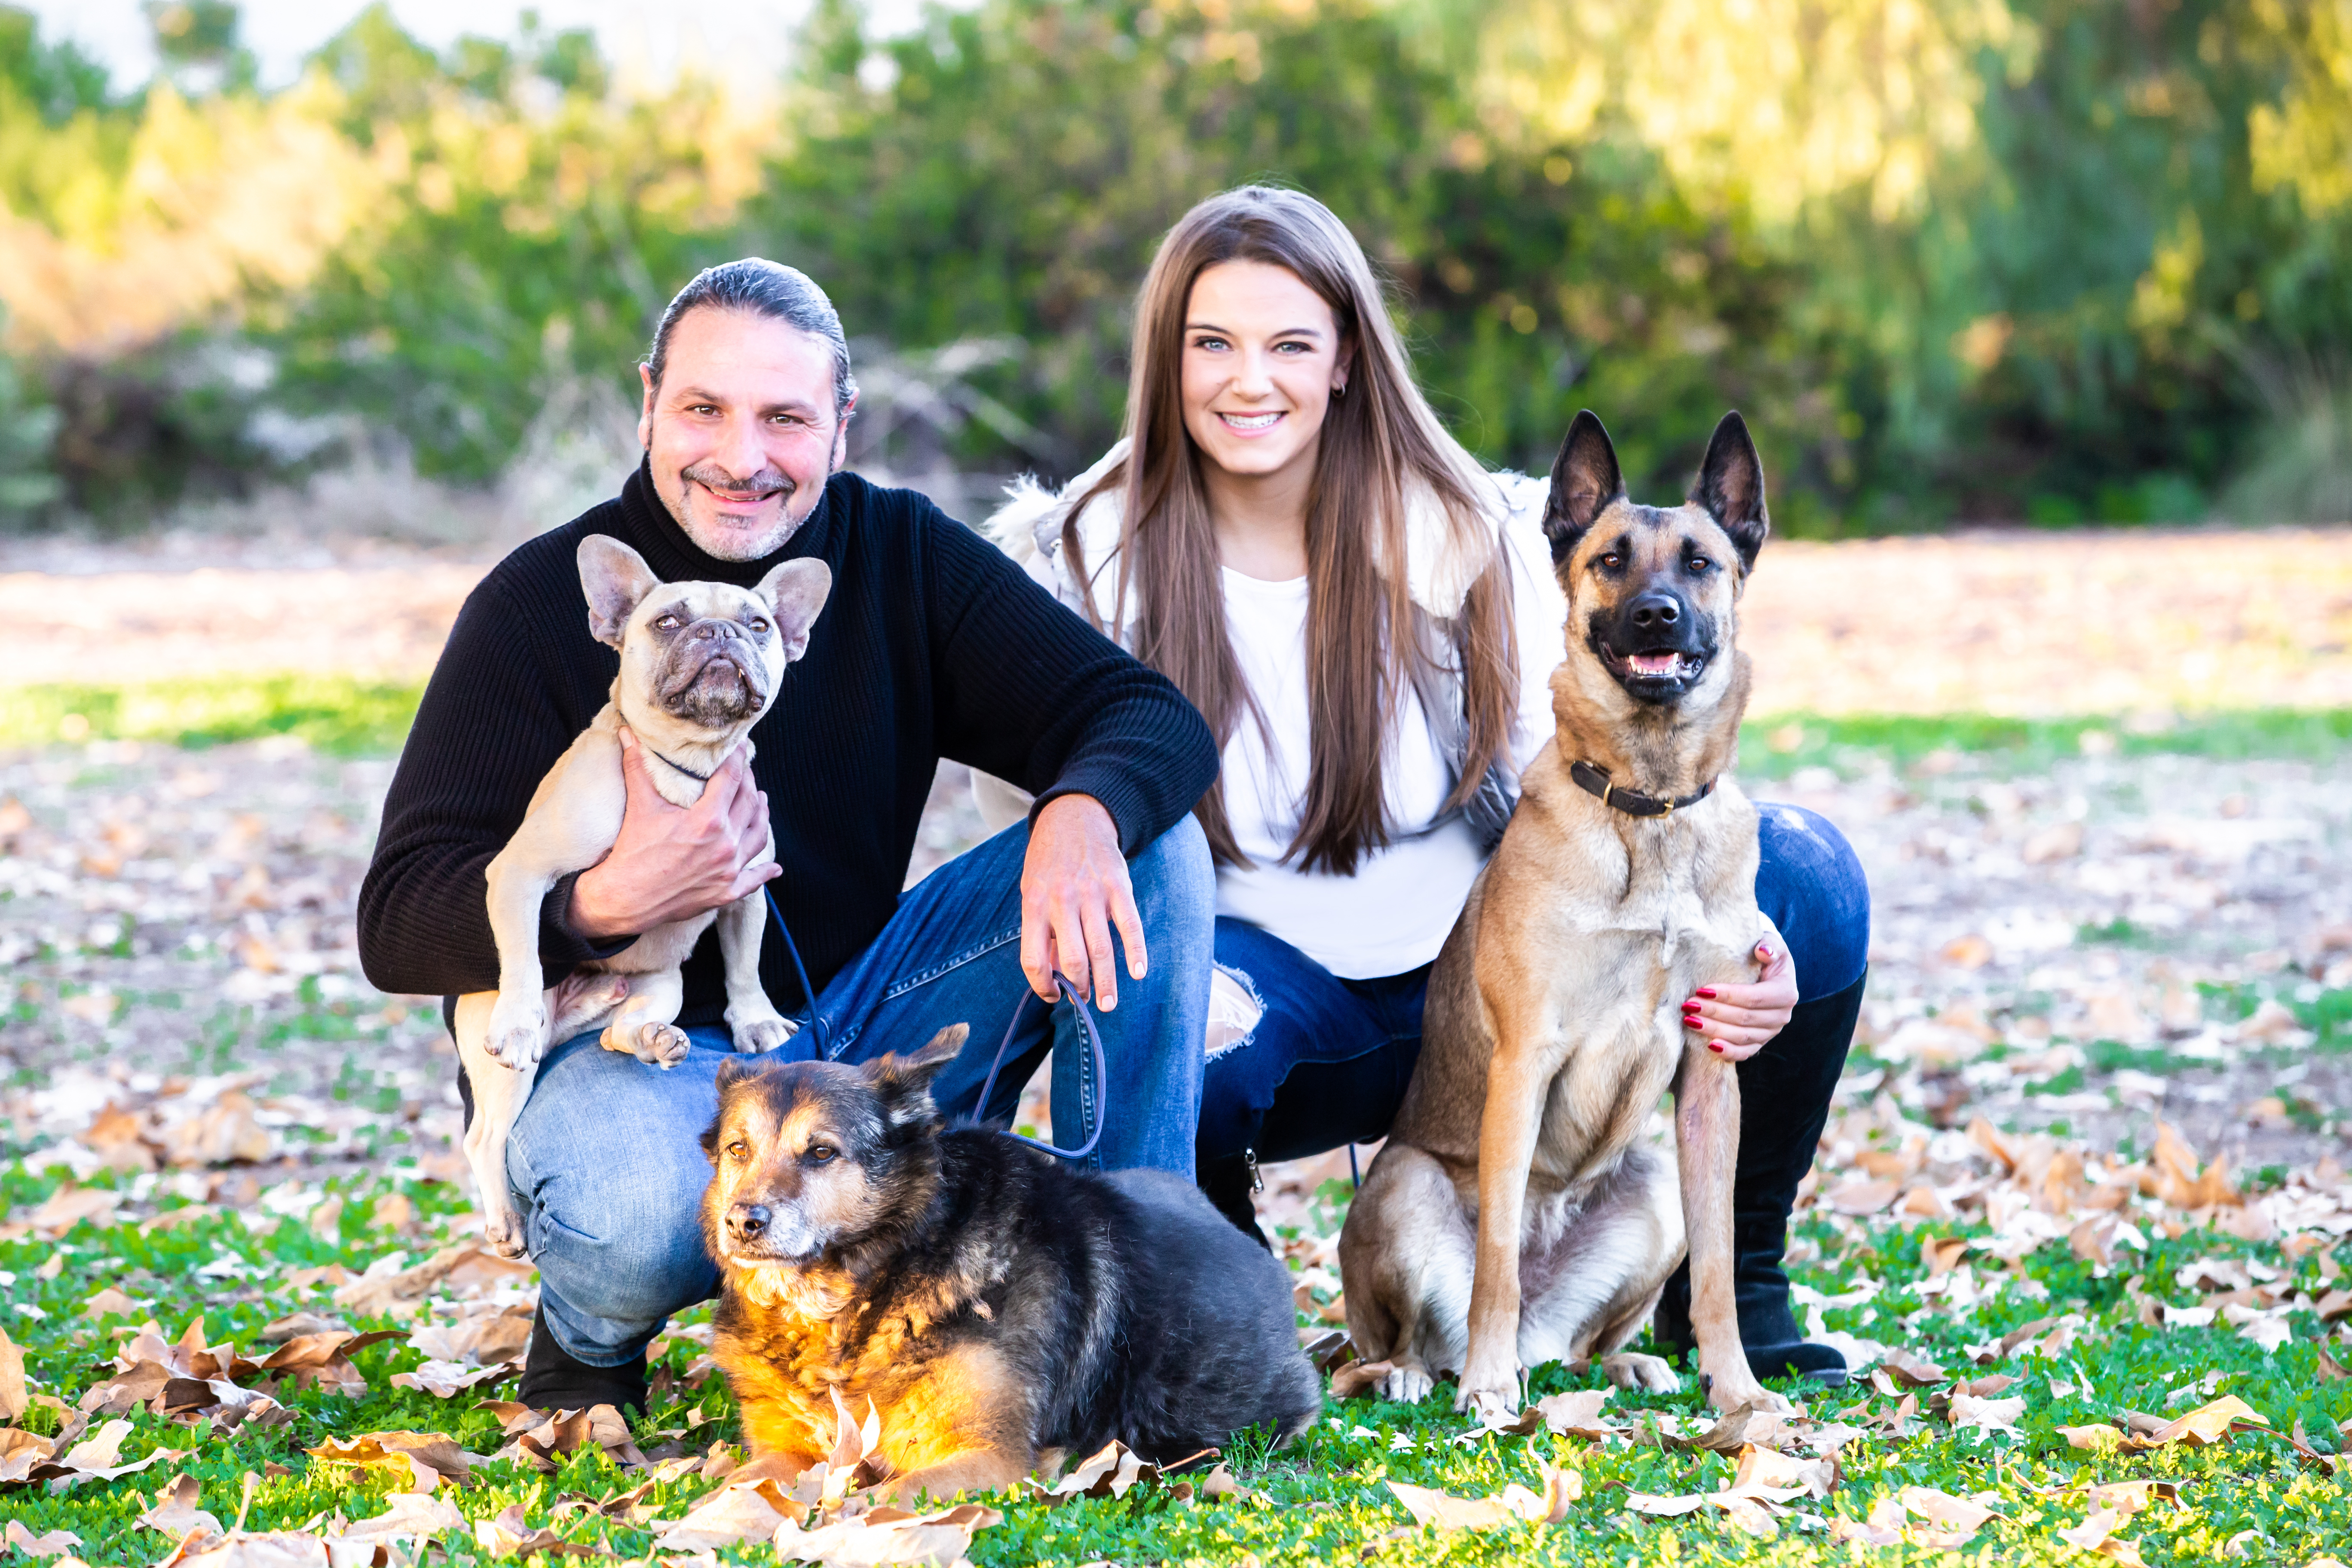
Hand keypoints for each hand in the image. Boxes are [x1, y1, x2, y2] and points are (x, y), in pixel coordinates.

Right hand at [567, 727, 777, 939]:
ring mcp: (729, 869)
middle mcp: (726, 843)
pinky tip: (775, 867)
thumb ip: (637, 766)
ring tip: (761, 802)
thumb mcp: (639, 806)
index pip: (732, 779)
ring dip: (761, 816)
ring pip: (758, 836)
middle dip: (749, 783)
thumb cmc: (632, 852)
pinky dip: (766, 872)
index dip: (738, 759)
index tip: (739, 747)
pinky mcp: (727, 892)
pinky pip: (755, 879)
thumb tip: (627, 733)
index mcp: (708, 819)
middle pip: (749, 803)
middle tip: (745, 771)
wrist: (626, 899)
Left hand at [1019, 794, 1145, 1010]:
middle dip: (1079, 987)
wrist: (1074, 818)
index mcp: (1034, 904)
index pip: (1034, 958)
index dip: (1043, 985)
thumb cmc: (1049, 863)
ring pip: (1101, 949)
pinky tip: (1138, 973)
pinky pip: (1130, 925)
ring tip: (1108, 1003)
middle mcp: (1061, 900)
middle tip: (1085, 999)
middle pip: (1072, 959)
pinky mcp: (1118, 887)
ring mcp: (1092, 893)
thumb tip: (1055, 974)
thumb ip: (1043, 931)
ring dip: (1107, 982)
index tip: (1053, 995)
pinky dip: (1136, 952)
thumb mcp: (1033, 892)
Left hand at [1682, 941, 1796, 1061]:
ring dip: (1714, 1030)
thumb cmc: (1763, 953)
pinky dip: (1728, 1052)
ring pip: (1742, 1037)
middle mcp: (1782, 1016)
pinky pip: (1745, 1052)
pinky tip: (1709, 1046)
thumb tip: (1762, 951)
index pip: (1754, 998)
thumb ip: (1768, 944)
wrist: (1765, 968)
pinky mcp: (1760, 1041)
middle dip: (1714, 1013)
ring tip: (1690, 1021)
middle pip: (1744, 1019)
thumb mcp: (1769, 942)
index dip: (1728, 995)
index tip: (1702, 990)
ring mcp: (1771, 1032)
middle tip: (1688, 1005)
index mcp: (1786, 992)